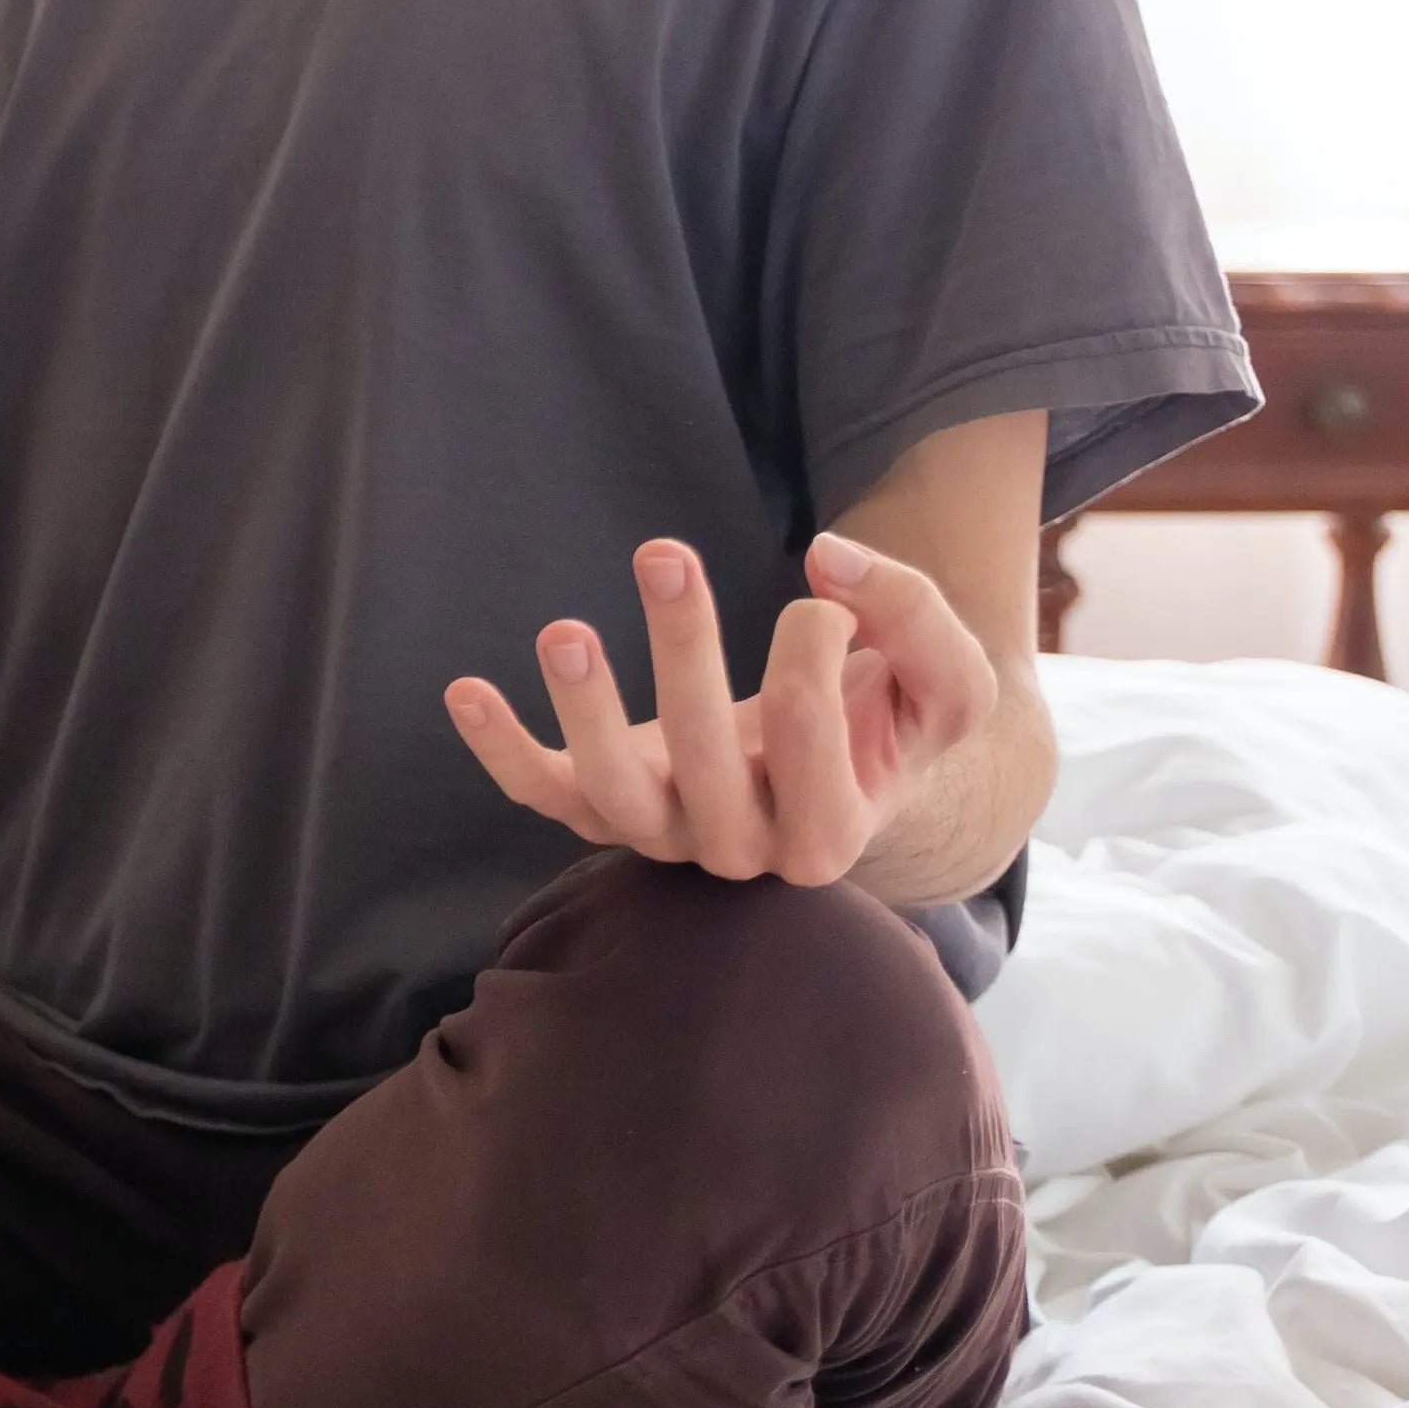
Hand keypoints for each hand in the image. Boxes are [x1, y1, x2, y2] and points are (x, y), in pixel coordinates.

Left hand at [443, 534, 1004, 887]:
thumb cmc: (890, 721)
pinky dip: (499, 748)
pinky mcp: (602, 814)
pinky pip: (542, 795)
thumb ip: (912, 617)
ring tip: (565, 631)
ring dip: (584, 711)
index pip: (810, 737)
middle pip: (704, 761)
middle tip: (666, 556)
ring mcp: (664, 837)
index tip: (824, 600)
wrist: (845, 772)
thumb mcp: (943, 679)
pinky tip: (464, 689)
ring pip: (614, 792)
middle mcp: (742, 851)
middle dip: (682, 654)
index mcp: (831, 832)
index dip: (811, 649)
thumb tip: (830, 557)